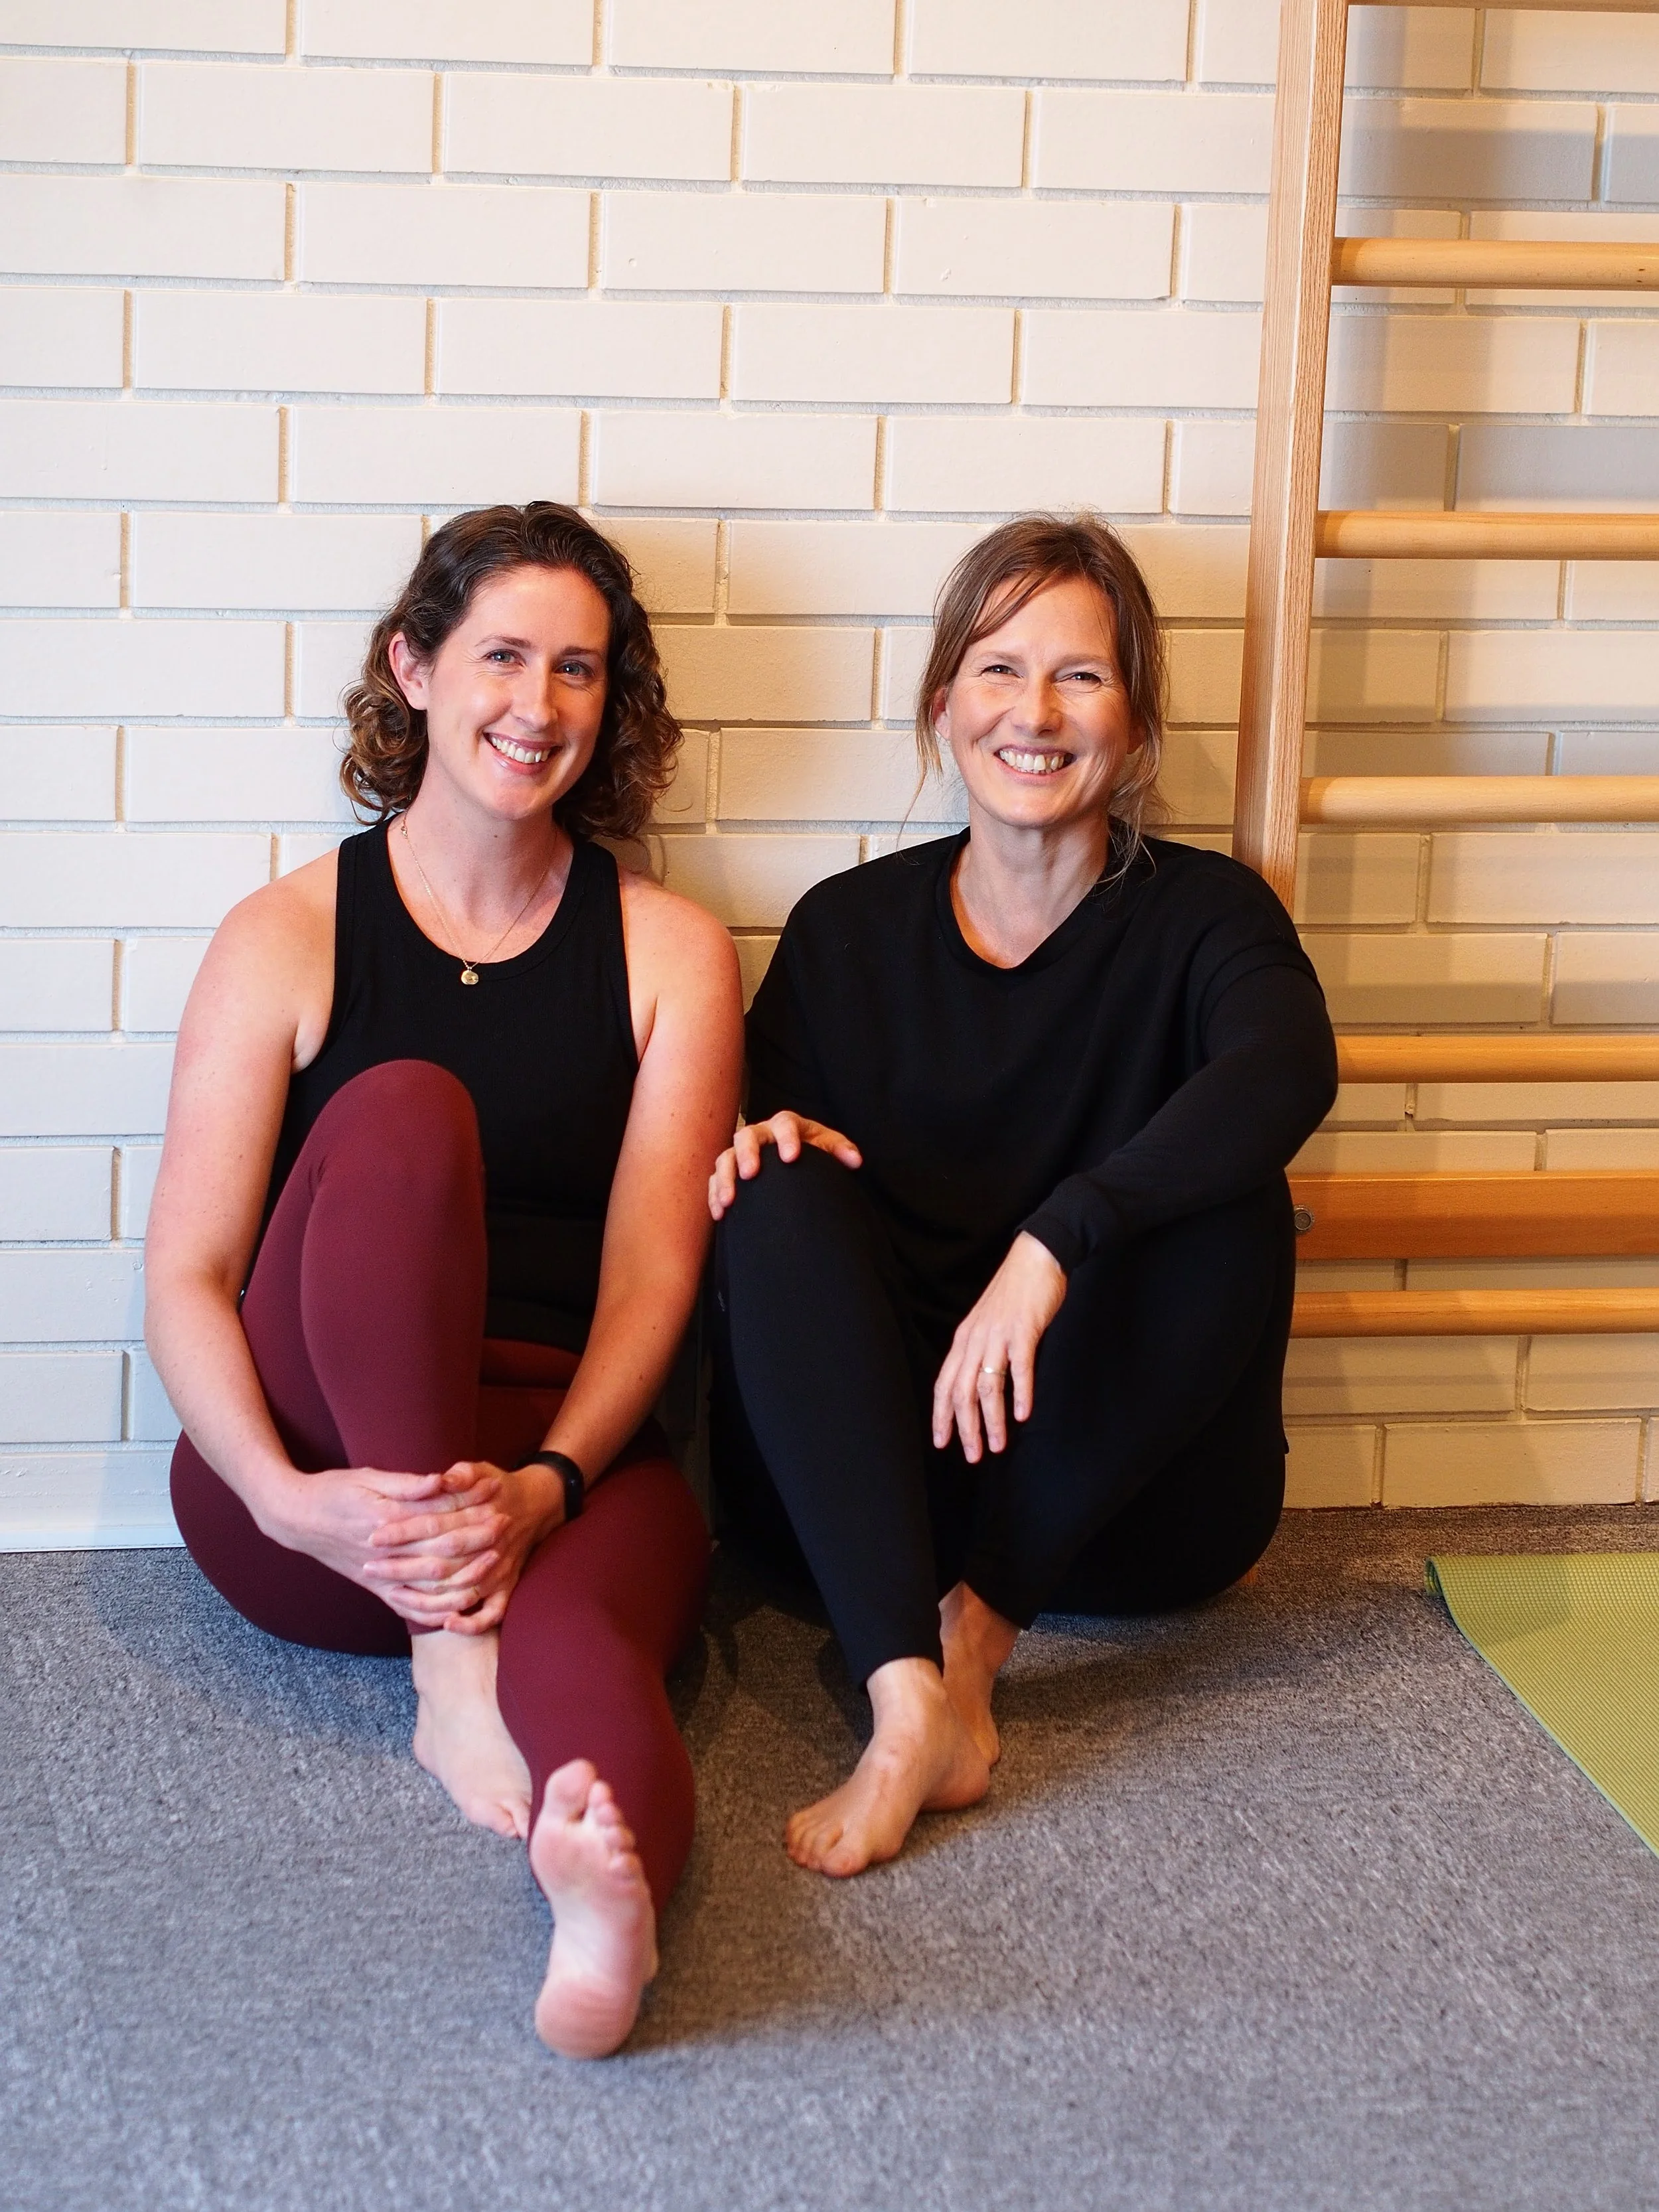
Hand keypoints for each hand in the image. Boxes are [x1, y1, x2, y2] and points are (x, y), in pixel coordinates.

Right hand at [264, 1462, 503, 1629]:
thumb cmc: (334, 1491)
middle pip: (442, 1549)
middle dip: (478, 1538)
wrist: (295, 1519)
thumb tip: (441, 1479)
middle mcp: (386, 1552)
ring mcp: (380, 1575)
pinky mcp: (376, 1588)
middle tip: (507, 1525)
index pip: (438, 1513)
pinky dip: (435, 1611)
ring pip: (430, 1584)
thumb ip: (407, 1484)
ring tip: (495, 1563)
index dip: (470, 1503)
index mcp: (385, 1520)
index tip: (496, 1491)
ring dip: (466, 1575)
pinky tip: (460, 1608)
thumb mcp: (367, 1478)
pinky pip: (409, 1607)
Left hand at [364, 1458, 562, 1633]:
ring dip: (425, 1596)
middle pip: (440, 1563)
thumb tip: (441, 1479)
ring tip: (390, 1591)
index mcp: (480, 1514)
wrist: (536, 1505)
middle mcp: (490, 1546)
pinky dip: (472, 1622)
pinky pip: (492, 1613)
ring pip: (460, 1591)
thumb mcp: (481, 1469)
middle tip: (369, 1567)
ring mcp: (500, 1570)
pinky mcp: (508, 1586)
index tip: (373, 1536)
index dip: (402, 1532)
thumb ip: (461, 1474)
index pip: (434, 1525)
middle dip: (401, 1567)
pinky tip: (447, 1623)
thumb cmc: (498, 1486)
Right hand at [708, 1111, 861, 1219]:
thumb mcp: (828, 1148)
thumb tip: (855, 1161)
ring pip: (726, 1158)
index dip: (787, 1138)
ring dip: (726, 1178)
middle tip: (751, 1174)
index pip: (785, 1124)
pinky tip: (720, 1214)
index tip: (792, 1158)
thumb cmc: (812, 1153)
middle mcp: (760, 1135)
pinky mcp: (728, 1171)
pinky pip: (715, 1180)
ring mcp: (741, 1153)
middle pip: (747, 1136)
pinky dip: (714, 1195)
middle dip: (747, 1154)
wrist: (793, 1162)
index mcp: (785, 1126)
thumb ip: (842, 1150)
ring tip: (730, 1200)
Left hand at [932, 1232, 1067, 1462]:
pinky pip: (1020, 1366)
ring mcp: (998, 1334)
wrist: (1037, 1256)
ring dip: (992, 1420)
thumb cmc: (1015, 1293)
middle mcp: (976, 1338)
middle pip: (962, 1391)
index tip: (943, 1443)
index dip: (941, 1415)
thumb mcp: (988, 1323)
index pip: (944, 1383)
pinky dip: (1021, 1393)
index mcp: (964, 1338)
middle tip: (974, 1455)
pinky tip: (1023, 1415)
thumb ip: (981, 1351)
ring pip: (987, 1385)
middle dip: (966, 1428)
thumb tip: (978, 1387)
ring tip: (997, 1446)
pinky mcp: (1024, 1329)